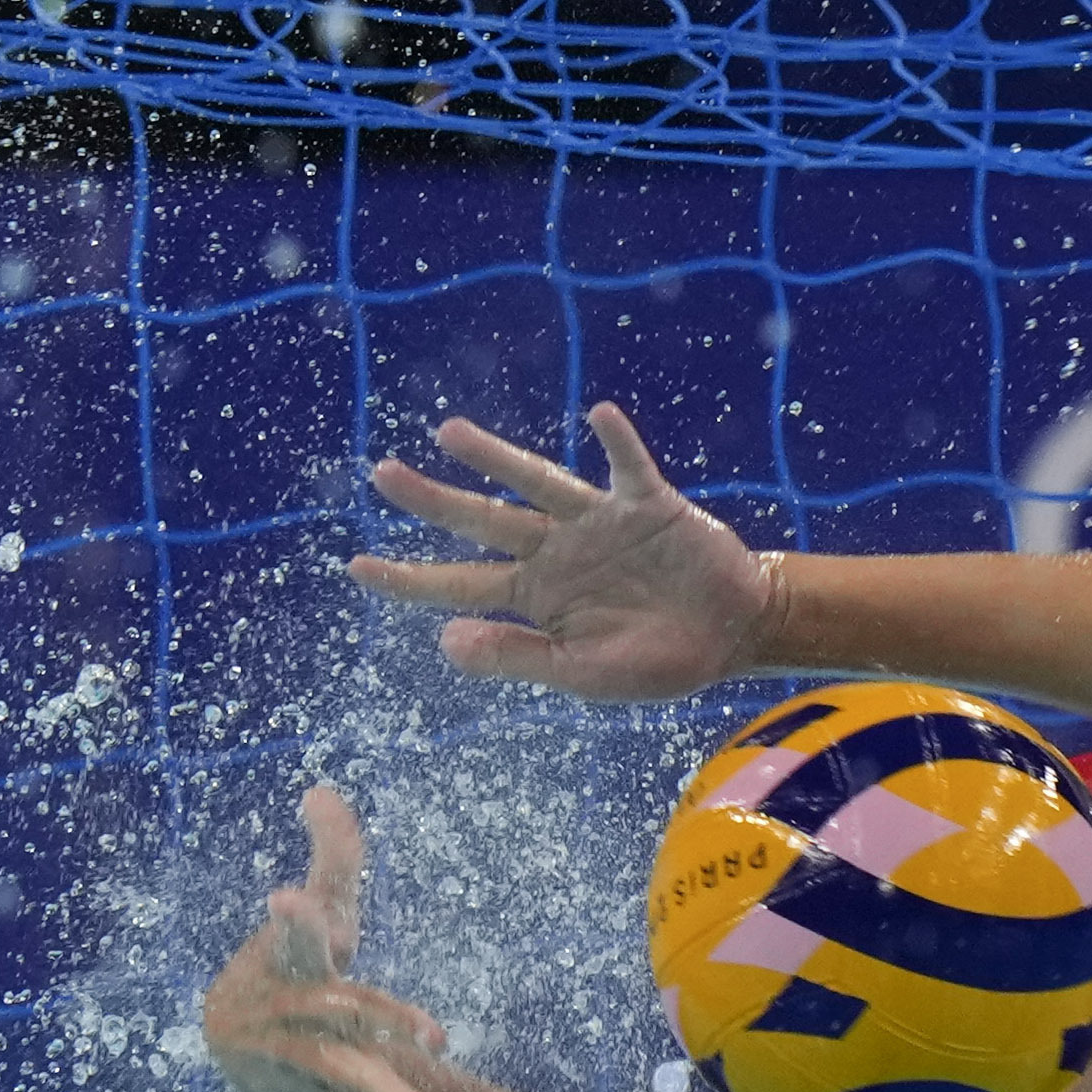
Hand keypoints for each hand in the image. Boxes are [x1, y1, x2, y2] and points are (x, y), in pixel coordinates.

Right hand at [203, 785, 451, 1091]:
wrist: (245, 1043)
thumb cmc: (297, 966)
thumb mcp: (325, 916)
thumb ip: (335, 858)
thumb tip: (320, 790)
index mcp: (283, 960)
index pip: (293, 930)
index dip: (296, 915)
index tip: (287, 898)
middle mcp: (276, 1012)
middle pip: (337, 1011)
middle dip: (386, 1020)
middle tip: (438, 1037)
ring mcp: (288, 1062)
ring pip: (344, 1078)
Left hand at [350, 401, 778, 703]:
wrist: (736, 632)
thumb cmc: (660, 661)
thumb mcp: (586, 676)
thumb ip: (519, 657)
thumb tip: (444, 641)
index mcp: (538, 596)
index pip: (459, 584)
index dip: (408, 578)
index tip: (355, 568)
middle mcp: (557, 551)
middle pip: (483, 521)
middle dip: (433, 500)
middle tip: (381, 475)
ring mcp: (599, 525)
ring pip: (537, 483)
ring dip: (495, 458)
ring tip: (448, 433)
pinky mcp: (651, 506)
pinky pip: (630, 468)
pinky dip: (618, 442)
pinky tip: (601, 414)